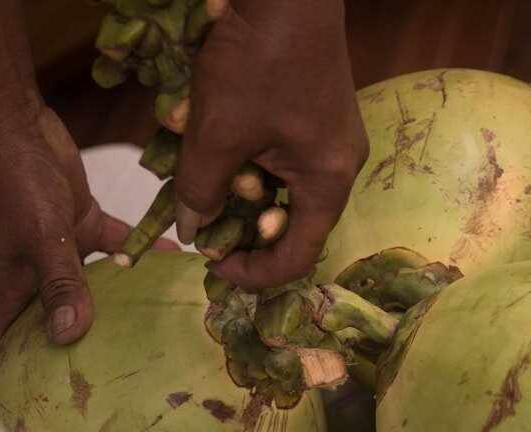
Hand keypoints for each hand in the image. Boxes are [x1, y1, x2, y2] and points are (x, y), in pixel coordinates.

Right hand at [0, 107, 176, 396]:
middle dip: (52, 362)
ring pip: (86, 292)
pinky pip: (119, 247)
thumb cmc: (13, 179)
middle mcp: (31, 276)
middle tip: (83, 394)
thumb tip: (69, 334)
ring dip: (112, 310)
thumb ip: (60, 282)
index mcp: (6, 288)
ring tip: (149, 339)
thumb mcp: (39, 235)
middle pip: (38, 329)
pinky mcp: (82, 223)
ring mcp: (58, 251)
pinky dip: (145, 255)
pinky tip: (176, 263)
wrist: (16, 123)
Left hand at [174, 0, 368, 288]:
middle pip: (288, 223)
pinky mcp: (313, 114)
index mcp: (327, 182)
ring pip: (277, 186)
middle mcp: (337, 166)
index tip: (211, 263)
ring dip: (232, 183)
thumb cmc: (258, 60)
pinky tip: (206, 129)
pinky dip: (242, 154)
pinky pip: (277, 154)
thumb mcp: (217, 133)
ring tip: (193, 161)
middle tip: (198, 215)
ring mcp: (328, 139)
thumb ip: (200, 190)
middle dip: (238, 223)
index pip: (297, 257)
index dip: (252, 273)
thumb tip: (192, 231)